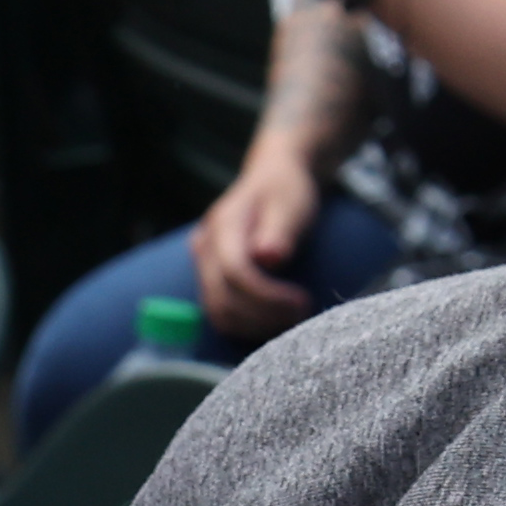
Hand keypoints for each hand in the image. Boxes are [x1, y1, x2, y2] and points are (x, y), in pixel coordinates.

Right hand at [188, 149, 328, 340]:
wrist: (272, 178)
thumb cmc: (286, 191)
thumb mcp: (291, 203)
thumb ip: (279, 230)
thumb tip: (268, 257)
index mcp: (223, 225)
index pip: (234, 272)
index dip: (267, 296)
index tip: (302, 301)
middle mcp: (205, 247)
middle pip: (222, 299)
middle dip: (264, 316)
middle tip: (302, 316)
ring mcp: (203, 265)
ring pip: (219, 313)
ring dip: (255, 327)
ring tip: (292, 320)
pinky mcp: (210, 279)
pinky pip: (222, 314)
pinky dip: (248, 326)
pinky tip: (276, 320)